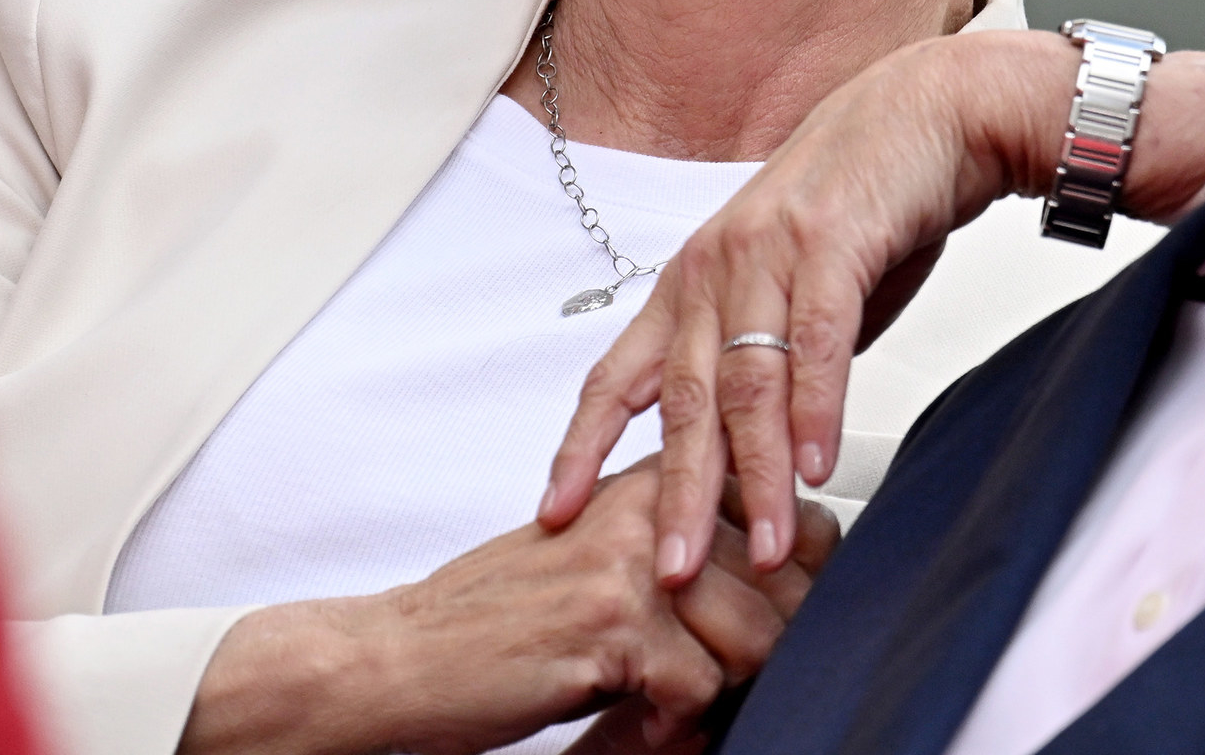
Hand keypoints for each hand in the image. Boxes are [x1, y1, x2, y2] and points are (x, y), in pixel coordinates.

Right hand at [180, 461, 834, 754]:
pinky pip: (701, 690)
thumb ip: (682, 560)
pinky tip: (635, 715)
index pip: (788, 517)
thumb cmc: (497, 620)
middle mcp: (648, 508)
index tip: (777, 619)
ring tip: (667, 698)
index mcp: (651, 482)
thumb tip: (786, 598)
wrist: (403, 657)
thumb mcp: (599, 562)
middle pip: (790, 584)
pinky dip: (676, 722)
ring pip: (759, 638)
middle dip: (769, 647)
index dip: (801, 583)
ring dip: (721, 688)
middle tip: (711, 676)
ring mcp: (631, 564)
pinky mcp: (612, 626)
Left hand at [539, 31, 1204, 591]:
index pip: (617, 377)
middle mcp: (713, 269)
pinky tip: (817, 466)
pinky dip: (815, 410)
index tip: (553, 515)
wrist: (928, 115)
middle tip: (667, 575)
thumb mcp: (787, 292)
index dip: (582, 448)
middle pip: (679, 400)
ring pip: (747, 383)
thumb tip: (749, 449)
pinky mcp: (830, 242)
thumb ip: (760, 362)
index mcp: (691, 284)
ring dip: (756, 475)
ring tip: (762, 548)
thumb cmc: (862, 209)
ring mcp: (767, 253)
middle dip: (672, 495)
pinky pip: (815, 341)